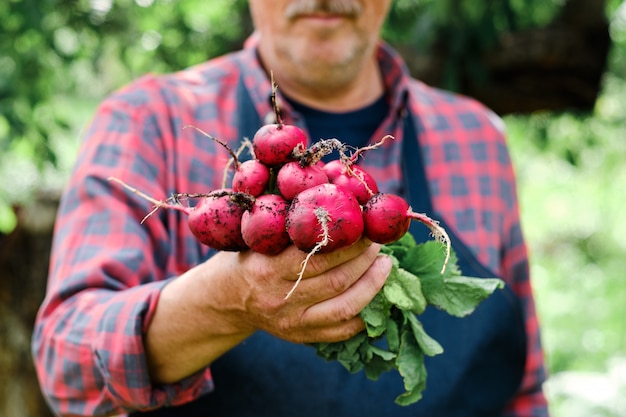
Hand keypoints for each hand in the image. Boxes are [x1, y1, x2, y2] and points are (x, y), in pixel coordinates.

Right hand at [145, 239, 391, 382]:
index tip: (364, 221)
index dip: (348, 238)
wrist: (225, 300)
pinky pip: (341, 330)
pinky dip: (365, 313)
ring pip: (344, 305)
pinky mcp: (300, 337)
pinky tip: (378, 295)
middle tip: (379, 239)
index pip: (316, 253)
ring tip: (386, 264)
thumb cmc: (247, 256)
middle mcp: (280, 297)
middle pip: (335, 278)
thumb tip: (330, 182)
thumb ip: (287, 216)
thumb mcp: (257, 234)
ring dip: (372, 283)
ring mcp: (291, 321)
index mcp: (267, 267)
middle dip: (365, 257)